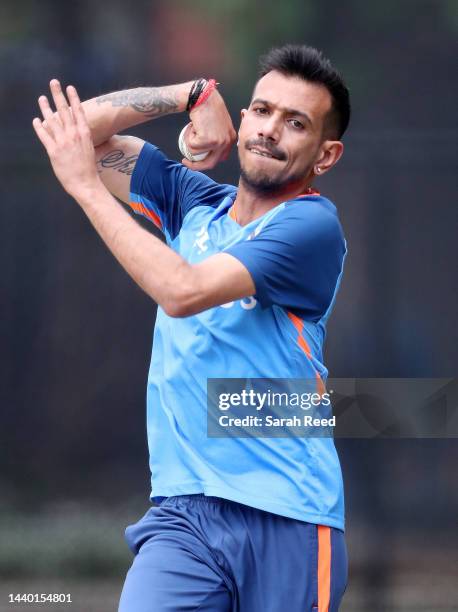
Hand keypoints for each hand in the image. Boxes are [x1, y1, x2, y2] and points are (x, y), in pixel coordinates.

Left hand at [33, 80, 102, 200]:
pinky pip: (44, 135)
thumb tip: (78, 131)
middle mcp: (73, 135)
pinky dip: (39, 126)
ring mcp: (62, 142)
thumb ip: (82, 138)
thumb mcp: (89, 149)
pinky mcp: (53, 151)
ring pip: (52, 120)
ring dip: (45, 107)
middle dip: (58, 95)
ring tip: (42, 98)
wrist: (85, 183)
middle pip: (64, 111)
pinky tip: (36, 120)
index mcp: (84, 134)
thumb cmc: (89, 169)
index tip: (70, 88)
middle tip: (54, 83)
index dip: (73, 98)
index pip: (78, 111)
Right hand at [183, 87, 236, 170]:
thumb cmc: (207, 107)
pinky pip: (191, 146)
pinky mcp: (207, 140)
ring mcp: (218, 142)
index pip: (219, 158)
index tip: (196, 161)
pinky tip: (192, 125)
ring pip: (197, 153)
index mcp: (230, 139)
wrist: (202, 96)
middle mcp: (226, 142)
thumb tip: (212, 153)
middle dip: (195, 166)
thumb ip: (218, 137)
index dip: (206, 162)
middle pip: (209, 163)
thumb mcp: (219, 124)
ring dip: (189, 142)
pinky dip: (187, 137)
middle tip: (185, 161)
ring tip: (192, 129)